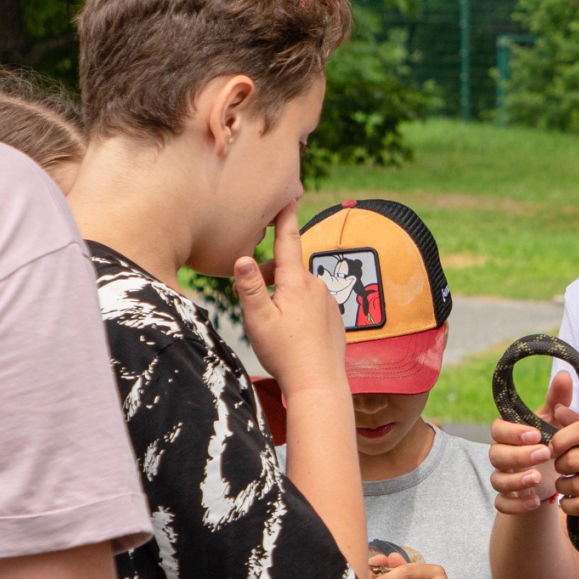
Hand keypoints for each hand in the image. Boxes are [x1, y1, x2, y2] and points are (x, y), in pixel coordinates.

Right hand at [234, 202, 345, 395]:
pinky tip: (293, 333)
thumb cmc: (285, 353)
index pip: (288, 241)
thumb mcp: (259, 319)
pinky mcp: (335, 316)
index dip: (285, 218)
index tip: (287, 196)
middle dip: (269, 276)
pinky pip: (313, 304)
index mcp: (296, 282)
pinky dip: (299, 310)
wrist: (319, 383)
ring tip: (274, 323)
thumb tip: (243, 257)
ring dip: (284, 295)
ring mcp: (329, 301)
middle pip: (289, 269)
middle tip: (251, 301)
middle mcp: (317, 286)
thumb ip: (250, 286)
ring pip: (301, 288)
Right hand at [488, 371, 578, 513]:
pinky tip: (534, 502)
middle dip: (519, 456)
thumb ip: (558, 399)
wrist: (552, 475)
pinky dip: (515, 504)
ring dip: (516, 481)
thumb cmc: (550, 440)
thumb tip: (564, 374)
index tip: (536, 434)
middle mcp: (501, 454)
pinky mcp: (507, 498)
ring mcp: (503, 477)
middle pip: (496, 454)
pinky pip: (502, 504)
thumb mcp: (556, 420)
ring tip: (538, 479)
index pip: (498, 429)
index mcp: (509, 433)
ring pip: (497, 480)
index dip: (513, 432)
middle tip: (544, 455)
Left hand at [548, 416, 578, 522]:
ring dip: (563, 487)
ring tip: (566, 485)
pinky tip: (570, 502)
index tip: (554, 446)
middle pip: (574, 458)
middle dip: (560, 465)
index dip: (561, 437)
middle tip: (561, 468)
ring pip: (575, 484)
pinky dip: (569, 505)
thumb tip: (557, 410)